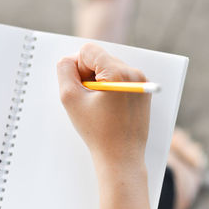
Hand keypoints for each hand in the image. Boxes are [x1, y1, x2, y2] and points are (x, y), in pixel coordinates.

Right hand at [57, 43, 150, 170]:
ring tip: (99, 105)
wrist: (121, 157)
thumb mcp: (71, 99)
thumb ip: (65, 72)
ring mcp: (141, 81)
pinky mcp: (143, 90)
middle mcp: (134, 72)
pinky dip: (109, 87)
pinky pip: (119, 78)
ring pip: (109, 68)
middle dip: (89, 75)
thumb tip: (69, 60)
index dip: (77, 67)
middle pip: (100, 58)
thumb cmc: (96, 131)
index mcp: (118, 72)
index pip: (89, 51)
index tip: (80, 88)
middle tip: (88, 100)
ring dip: (98, 82)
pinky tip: (107, 107)